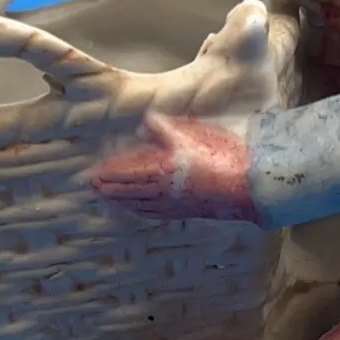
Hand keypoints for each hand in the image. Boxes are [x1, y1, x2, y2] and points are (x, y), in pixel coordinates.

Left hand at [91, 114, 260, 222]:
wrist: (247, 185)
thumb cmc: (221, 157)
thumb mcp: (192, 133)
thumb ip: (164, 129)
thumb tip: (142, 125)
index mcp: (160, 169)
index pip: (126, 172)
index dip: (108, 172)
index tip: (93, 173)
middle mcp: (162, 190)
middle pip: (127, 191)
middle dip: (108, 189)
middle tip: (92, 187)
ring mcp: (173, 204)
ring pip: (138, 204)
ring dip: (120, 201)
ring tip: (108, 199)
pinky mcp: (185, 211)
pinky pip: (154, 213)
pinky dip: (140, 211)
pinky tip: (138, 211)